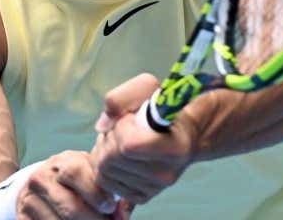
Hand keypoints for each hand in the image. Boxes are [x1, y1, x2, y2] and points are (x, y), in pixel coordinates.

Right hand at [15, 150, 124, 218]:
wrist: (41, 182)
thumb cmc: (77, 180)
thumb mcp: (91, 176)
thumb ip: (110, 193)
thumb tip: (121, 216)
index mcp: (62, 163)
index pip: (76, 174)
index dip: (96, 194)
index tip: (110, 208)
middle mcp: (42, 178)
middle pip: (70, 207)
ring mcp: (29, 200)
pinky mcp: (23, 218)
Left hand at [91, 73, 196, 205]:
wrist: (181, 133)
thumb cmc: (162, 108)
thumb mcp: (146, 87)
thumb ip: (119, 99)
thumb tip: (101, 126)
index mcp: (174, 148)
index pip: (128, 146)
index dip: (121, 128)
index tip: (130, 118)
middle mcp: (166, 174)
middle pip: (111, 159)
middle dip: (109, 138)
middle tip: (121, 128)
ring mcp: (154, 189)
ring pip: (105, 172)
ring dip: (105, 151)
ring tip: (120, 140)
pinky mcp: (142, 196)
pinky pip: (106, 184)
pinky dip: (106, 167)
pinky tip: (119, 156)